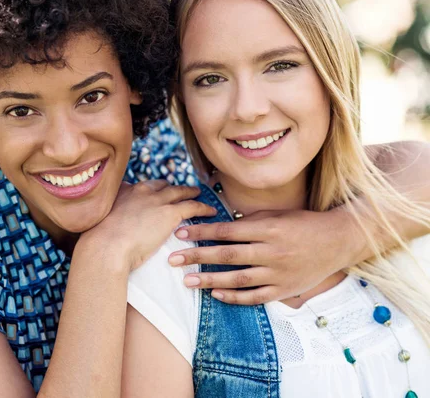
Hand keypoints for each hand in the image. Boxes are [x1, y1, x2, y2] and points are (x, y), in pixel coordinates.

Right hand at [80, 181, 216, 271]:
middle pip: (162, 185)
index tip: (156, 191)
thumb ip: (105, 221)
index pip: (142, 186)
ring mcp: (156, 200)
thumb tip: (102, 230)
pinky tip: (210, 210)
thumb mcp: (98, 224)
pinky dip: (203, 207)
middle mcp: (141, 191)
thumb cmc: (99, 244)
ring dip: (190, 192)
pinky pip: (192, 206)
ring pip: (179, 191)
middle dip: (171, 187)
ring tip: (198, 193)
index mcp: (123, 192)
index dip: (152, 189)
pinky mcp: (170, 212)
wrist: (106, 247)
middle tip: (180, 190)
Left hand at [168, 208, 360, 304]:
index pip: (227, 231)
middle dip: (198, 257)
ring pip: (239, 279)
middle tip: (173, 260)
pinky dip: (236, 297)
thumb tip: (219, 226)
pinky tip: (216, 295)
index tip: (180, 233)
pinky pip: (256, 296)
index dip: (202, 232)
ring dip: (211, 280)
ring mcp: (279, 272)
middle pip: (228, 255)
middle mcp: (272, 251)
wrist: (338, 241)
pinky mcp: (285, 289)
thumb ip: (249, 221)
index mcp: (268, 228)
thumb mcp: (276, 214)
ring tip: (188, 281)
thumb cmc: (302, 223)